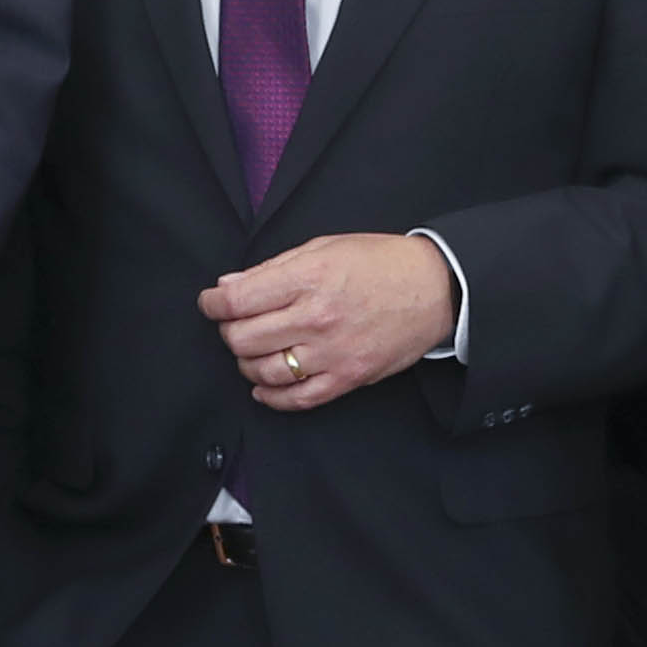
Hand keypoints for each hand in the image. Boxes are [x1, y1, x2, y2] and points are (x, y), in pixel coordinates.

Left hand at [204, 233, 458, 410]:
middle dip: (230, 331)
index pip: (237, 300)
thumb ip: (274, 268)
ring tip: (254, 351)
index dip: (213, 303)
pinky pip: (296, 399)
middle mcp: (316, 318)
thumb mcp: (325, 248)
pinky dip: (271, 397)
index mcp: (308, 278)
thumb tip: (228, 286)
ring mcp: (332, 353)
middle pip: (243, 339)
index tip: (212, 303)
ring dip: (248, 363)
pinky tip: (264, 386)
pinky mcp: (347, 378)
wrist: (435, 289)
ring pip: (263, 371)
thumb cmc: (380, 263)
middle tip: (237, 324)